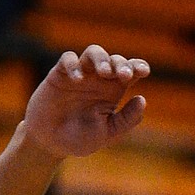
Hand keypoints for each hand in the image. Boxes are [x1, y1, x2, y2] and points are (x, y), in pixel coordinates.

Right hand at [21, 46, 150, 160]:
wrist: (51, 143)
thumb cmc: (81, 138)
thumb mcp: (108, 133)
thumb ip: (126, 120)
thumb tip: (142, 99)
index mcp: (113, 92)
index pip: (129, 73)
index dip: (138, 67)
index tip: (144, 71)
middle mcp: (98, 80)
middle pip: (113, 60)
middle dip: (121, 63)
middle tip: (123, 75)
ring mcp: (80, 74)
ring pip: (93, 52)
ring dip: (101, 58)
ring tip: (104, 72)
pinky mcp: (60, 74)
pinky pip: (68, 59)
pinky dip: (73, 64)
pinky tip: (77, 78)